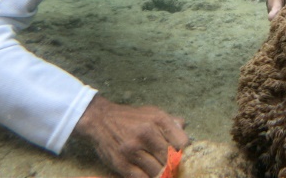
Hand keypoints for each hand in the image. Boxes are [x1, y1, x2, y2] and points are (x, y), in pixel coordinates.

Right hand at [73, 95, 188, 177]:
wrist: (100, 120)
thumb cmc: (131, 118)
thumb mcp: (153, 113)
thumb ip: (171, 122)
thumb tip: (185, 130)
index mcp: (158, 120)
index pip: (182, 142)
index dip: (184, 152)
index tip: (182, 157)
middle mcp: (147, 134)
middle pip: (171, 160)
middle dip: (174, 166)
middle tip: (174, 169)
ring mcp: (133, 150)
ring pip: (158, 172)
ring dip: (162, 175)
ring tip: (163, 172)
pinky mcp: (122, 164)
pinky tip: (150, 175)